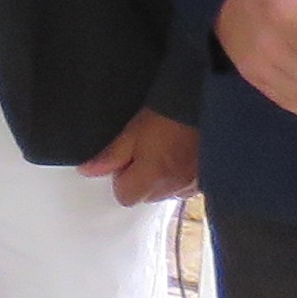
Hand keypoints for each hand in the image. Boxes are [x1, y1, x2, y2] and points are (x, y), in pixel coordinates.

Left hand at [80, 109, 200, 205]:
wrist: (208, 100)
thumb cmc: (170, 112)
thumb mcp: (134, 129)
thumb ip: (111, 155)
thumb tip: (87, 171)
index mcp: (153, 177)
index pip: (125, 197)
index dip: (122, 179)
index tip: (126, 160)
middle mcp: (174, 187)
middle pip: (147, 197)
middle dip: (142, 180)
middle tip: (146, 151)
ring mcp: (194, 184)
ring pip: (168, 192)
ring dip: (163, 179)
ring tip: (166, 151)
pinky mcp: (209, 178)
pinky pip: (188, 186)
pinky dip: (182, 175)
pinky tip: (184, 154)